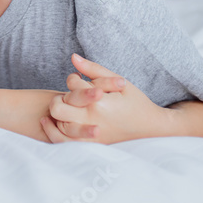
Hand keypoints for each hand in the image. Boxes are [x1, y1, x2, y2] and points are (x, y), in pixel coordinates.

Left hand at [41, 54, 164, 143]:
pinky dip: (53, 132)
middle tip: (68, 96)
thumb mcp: (119, 82)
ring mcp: (90, 136)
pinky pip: (63, 142)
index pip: (72, 85)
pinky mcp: (90, 146)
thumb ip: (94, 69)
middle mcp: (92, 120)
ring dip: (56, 114)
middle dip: (59, 97)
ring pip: (58, 125)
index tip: (80, 79)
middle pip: (58, 107)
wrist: (151, 129)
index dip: (74, 78)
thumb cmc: (136, 103)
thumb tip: (73, 56)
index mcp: (100, 102)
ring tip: (64, 107)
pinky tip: (50, 122)